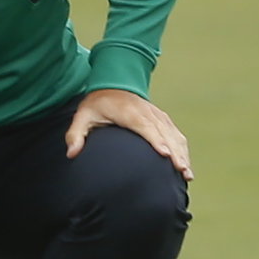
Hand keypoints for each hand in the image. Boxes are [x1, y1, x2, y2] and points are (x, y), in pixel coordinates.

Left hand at [65, 89, 192, 180]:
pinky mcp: (162, 118)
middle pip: (164, 134)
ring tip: (188, 174)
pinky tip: (185, 164)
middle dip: (175, 153)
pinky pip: (175, 133)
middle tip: (182, 172)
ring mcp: (156, 114)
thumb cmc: (96, 104)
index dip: (156, 140)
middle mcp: (146, 112)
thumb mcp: (82, 116)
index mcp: (128, 112)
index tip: (166, 155)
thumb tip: (71, 154)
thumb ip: (75, 135)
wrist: (112, 84)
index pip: (145, 126)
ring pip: (173, 134)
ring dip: (182, 153)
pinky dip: (182, 148)